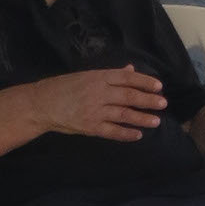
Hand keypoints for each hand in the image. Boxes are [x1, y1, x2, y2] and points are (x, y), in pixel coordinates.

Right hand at [36, 63, 165, 142]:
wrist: (41, 104)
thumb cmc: (64, 87)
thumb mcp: (86, 76)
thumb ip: (110, 75)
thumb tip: (130, 70)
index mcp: (98, 77)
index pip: (126, 78)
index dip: (144, 81)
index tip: (158, 86)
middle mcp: (98, 92)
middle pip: (129, 96)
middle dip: (148, 100)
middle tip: (163, 103)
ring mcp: (95, 110)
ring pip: (124, 114)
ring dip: (141, 117)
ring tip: (155, 121)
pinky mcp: (90, 126)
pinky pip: (112, 131)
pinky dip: (126, 134)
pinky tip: (137, 135)